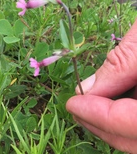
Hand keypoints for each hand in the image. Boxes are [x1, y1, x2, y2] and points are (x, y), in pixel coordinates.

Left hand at [66, 19, 136, 153]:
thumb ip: (120, 65)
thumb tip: (86, 88)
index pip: (131, 123)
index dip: (99, 117)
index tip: (73, 104)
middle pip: (136, 139)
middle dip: (102, 125)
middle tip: (77, 108)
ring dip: (113, 122)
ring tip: (90, 104)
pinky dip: (128, 113)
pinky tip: (113, 99)